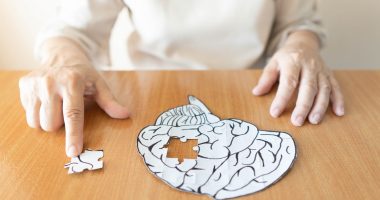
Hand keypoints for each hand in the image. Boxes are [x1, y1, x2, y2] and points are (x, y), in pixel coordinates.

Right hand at [19, 38, 128, 156]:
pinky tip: (46, 100)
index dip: (73, 135)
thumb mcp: (99, 85)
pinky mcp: (23, 85)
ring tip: (57, 105)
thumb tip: (125, 114)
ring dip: (48, 120)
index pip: (72, 114)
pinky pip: (28, 114)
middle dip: (61, 124)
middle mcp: (50, 81)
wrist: (62, 55)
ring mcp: (34, 83)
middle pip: (52, 124)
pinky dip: (38, 113)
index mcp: (72, 82)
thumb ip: (110, 102)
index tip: (73, 152)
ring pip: (37, 122)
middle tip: (67, 109)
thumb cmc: (83, 75)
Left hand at [252, 31, 343, 125]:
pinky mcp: (330, 75)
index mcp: (293, 62)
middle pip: (308, 87)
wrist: (304, 43)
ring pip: (323, 89)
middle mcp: (309, 66)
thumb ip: (266, 78)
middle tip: (297, 122)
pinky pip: (336, 87)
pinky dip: (338, 100)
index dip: (282, 98)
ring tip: (314, 121)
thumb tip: (256, 92)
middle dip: (303, 106)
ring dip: (320, 106)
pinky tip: (339, 112)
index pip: (288, 82)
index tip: (275, 112)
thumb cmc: (286, 57)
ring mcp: (321, 71)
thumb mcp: (273, 63)